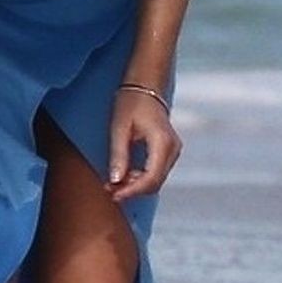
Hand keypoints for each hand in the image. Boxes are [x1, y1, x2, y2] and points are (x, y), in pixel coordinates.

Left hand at [105, 86, 181, 201]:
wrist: (145, 87)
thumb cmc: (131, 102)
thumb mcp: (119, 128)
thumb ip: (118, 155)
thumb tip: (115, 181)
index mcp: (163, 142)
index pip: (151, 178)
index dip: (132, 191)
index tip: (113, 195)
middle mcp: (173, 149)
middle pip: (155, 183)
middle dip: (132, 191)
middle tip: (109, 191)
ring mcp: (173, 151)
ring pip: (155, 180)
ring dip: (135, 186)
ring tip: (112, 184)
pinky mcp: (168, 152)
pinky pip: (155, 172)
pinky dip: (140, 178)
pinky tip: (123, 177)